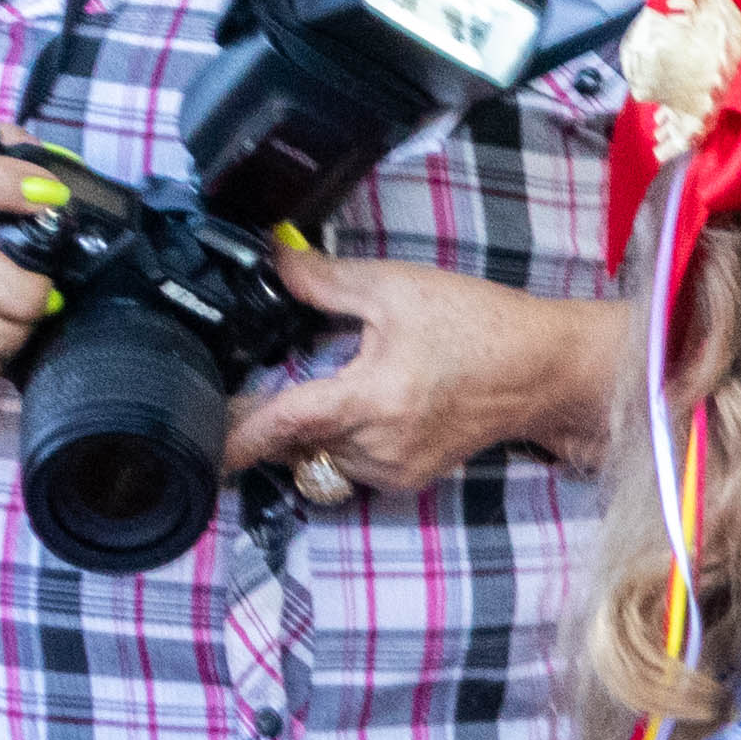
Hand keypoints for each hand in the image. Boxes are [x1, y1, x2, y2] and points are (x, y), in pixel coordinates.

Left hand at [218, 247, 619, 494]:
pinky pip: (350, 463)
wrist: (543, 370)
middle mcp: (378, 448)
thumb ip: (323, 279)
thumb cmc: (481, 327)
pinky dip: (341, 436)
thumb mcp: (397, 288)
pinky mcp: (409, 476)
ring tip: (337, 382)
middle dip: (273, 414)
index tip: (197, 447)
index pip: (281, 424)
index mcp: (370, 401)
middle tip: (273, 376)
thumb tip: (272, 263)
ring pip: (318, 455)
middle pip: (292, 441)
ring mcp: (394, 469)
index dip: (233, 435)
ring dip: (309, 425)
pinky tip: (364, 402)